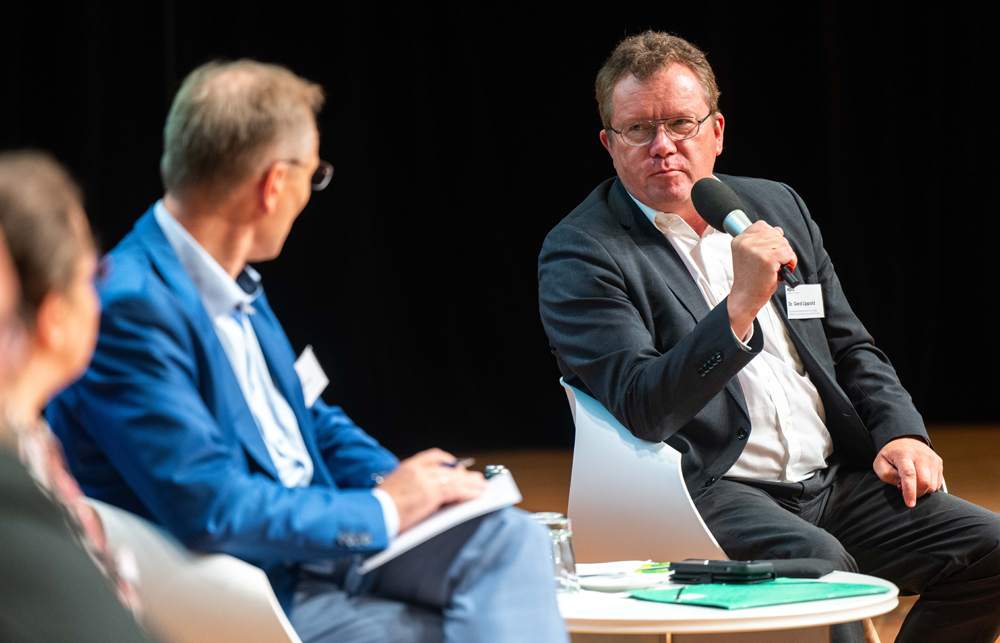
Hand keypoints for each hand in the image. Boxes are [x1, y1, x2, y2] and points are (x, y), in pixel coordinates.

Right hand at [376, 448, 486, 532]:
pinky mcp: (432, 492)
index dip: (448, 461)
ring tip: (483, 486)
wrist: (373, 513)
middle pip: (448, 468)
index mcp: (408, 466)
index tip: (456, 466)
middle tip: (476, 479)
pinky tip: (477, 494)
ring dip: (471, 483)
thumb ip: (410, 487)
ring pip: (455, 478)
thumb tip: (426, 496)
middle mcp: (419, 468)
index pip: (433, 456)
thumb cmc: (379, 507)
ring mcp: (426, 479)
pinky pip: (456, 490)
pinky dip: (469, 492)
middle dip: (464, 474)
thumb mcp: (393, 489)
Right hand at [727, 221, 797, 338]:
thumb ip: (760, 241)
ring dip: (786, 255)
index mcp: (739, 240)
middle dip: (780, 247)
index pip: (761, 225)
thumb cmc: (748, 279)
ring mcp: (756, 250)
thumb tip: (778, 230)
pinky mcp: (768, 259)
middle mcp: (746, 243)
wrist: (745, 296)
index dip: (770, 236)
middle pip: (775, 233)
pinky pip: (788, 253)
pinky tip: (782, 268)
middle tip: (775, 260)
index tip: (769, 248)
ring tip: (777, 265)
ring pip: (783, 242)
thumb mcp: (747, 255)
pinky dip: (790, 261)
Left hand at [873, 437, 942, 507]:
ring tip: (912, 483)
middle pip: (924, 482)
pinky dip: (929, 487)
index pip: (909, 475)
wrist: (906, 439)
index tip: (910, 504)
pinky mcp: (939, 463)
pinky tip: (920, 480)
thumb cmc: (891, 454)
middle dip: (916, 494)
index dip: (910, 491)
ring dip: (922, 491)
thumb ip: (887, 475)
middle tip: (907, 493)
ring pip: (932, 485)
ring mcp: (932, 459)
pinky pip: (937, 484)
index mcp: (904, 454)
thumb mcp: (880, 463)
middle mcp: (921, 456)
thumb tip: (901, 486)